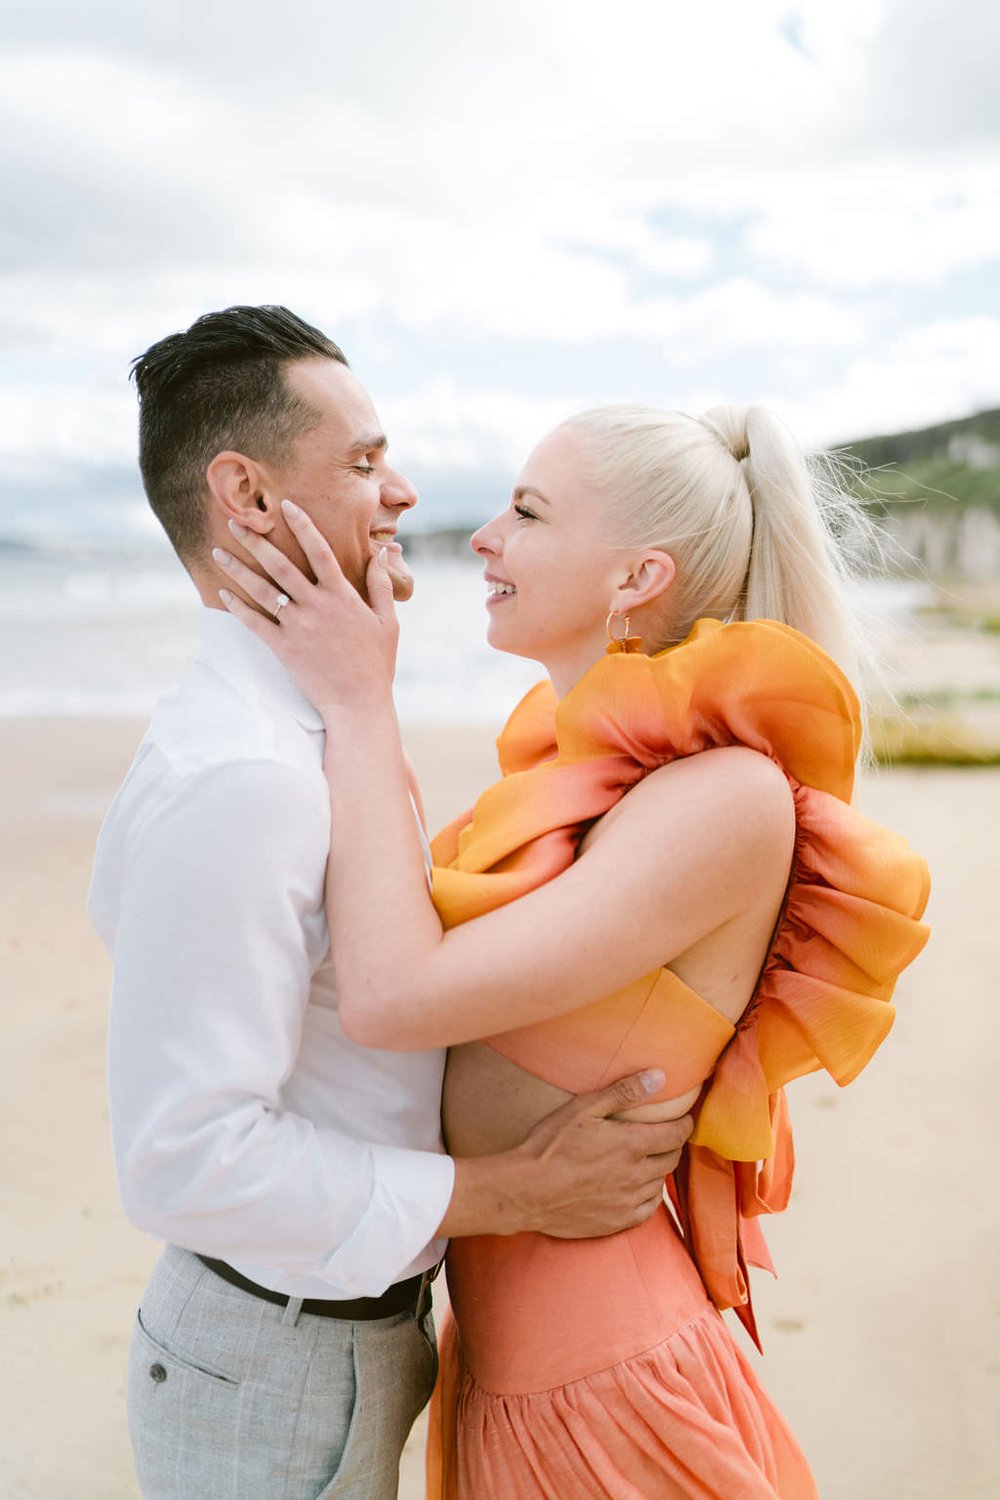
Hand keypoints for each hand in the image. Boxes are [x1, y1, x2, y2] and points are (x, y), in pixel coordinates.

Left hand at [213, 499, 398, 714]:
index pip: (319, 550)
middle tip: (235, 522)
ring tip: (218, 552)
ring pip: (262, 590)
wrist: (358, 703)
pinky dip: (237, 607)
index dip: (302, 525)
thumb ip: (381, 585)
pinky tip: (222, 593)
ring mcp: (298, 626)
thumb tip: (383, 553)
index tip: (286, 505)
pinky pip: (255, 623)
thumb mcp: (388, 621)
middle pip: (281, 565)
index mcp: (342, 595)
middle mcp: (317, 605)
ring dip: (238, 569)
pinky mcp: (284, 648)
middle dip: (256, 541)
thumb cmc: (376, 664)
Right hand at [439, 1069, 693, 1240]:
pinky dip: (650, 1196)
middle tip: (667, 1135)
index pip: (676, 1135)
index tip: (685, 1118)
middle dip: (674, 1145)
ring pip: (660, 1185)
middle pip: (671, 1160)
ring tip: (652, 1159)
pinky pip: (647, 1210)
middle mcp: (636, 1176)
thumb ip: (624, 1092)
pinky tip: (640, 1188)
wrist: (525, 1191)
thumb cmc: (550, 1145)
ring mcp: (627, 1203)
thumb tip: (659, 1077)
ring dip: (661, 1170)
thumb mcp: (583, 1108)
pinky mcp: (616, 1223)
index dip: (685, 1124)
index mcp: (632, 1145)